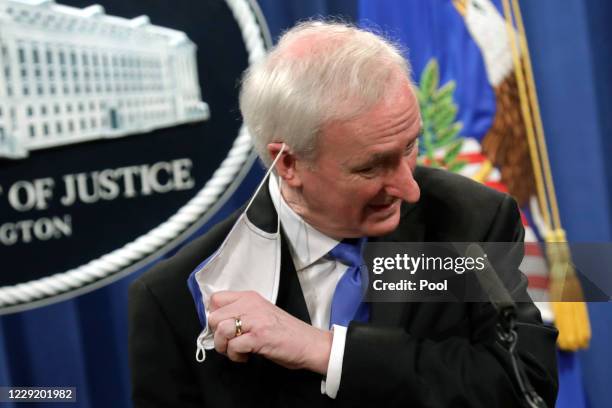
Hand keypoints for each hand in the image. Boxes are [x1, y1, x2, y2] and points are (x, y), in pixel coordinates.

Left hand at [207, 290, 332, 373]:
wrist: (308, 343)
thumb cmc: (286, 331)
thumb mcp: (261, 313)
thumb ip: (241, 312)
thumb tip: (217, 321)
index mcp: (250, 297)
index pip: (215, 299)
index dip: (214, 315)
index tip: (221, 327)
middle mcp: (251, 305)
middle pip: (214, 317)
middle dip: (217, 335)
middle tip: (230, 342)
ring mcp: (255, 320)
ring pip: (221, 331)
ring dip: (225, 347)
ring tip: (237, 350)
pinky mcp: (259, 337)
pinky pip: (233, 346)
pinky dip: (236, 356)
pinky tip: (246, 356)